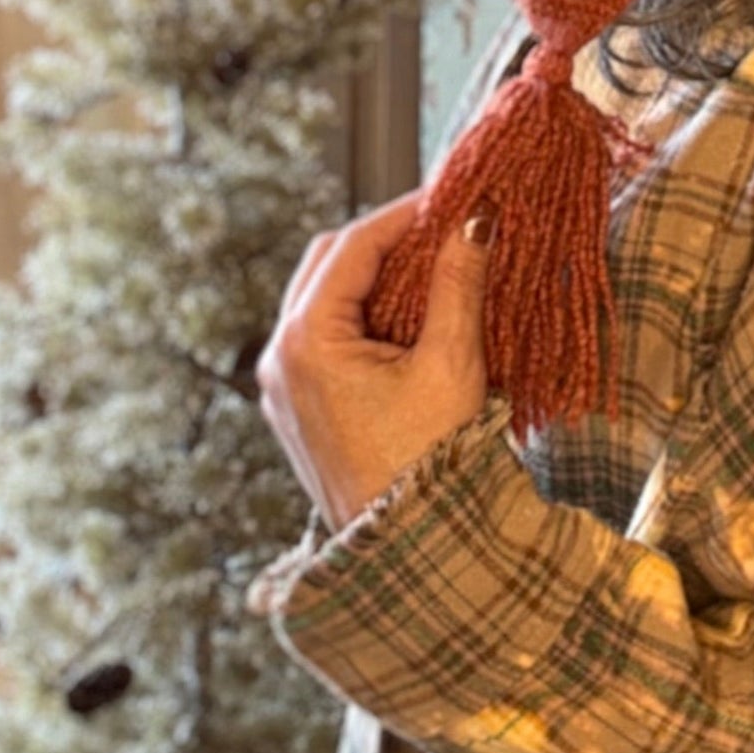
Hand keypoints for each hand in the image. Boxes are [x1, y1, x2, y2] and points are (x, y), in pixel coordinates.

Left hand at [256, 192, 493, 532]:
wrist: (412, 553)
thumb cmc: (430, 462)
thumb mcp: (450, 362)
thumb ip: (458, 282)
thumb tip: (475, 219)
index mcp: (306, 342)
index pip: (352, 245)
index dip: (403, 214)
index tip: (449, 199)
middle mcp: (278, 360)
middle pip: (325, 265)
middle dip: (381, 241)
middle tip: (437, 229)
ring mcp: (280, 388)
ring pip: (319, 300)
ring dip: (369, 277)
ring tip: (428, 267)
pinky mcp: (296, 411)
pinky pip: (319, 340)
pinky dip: (358, 316)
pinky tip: (405, 318)